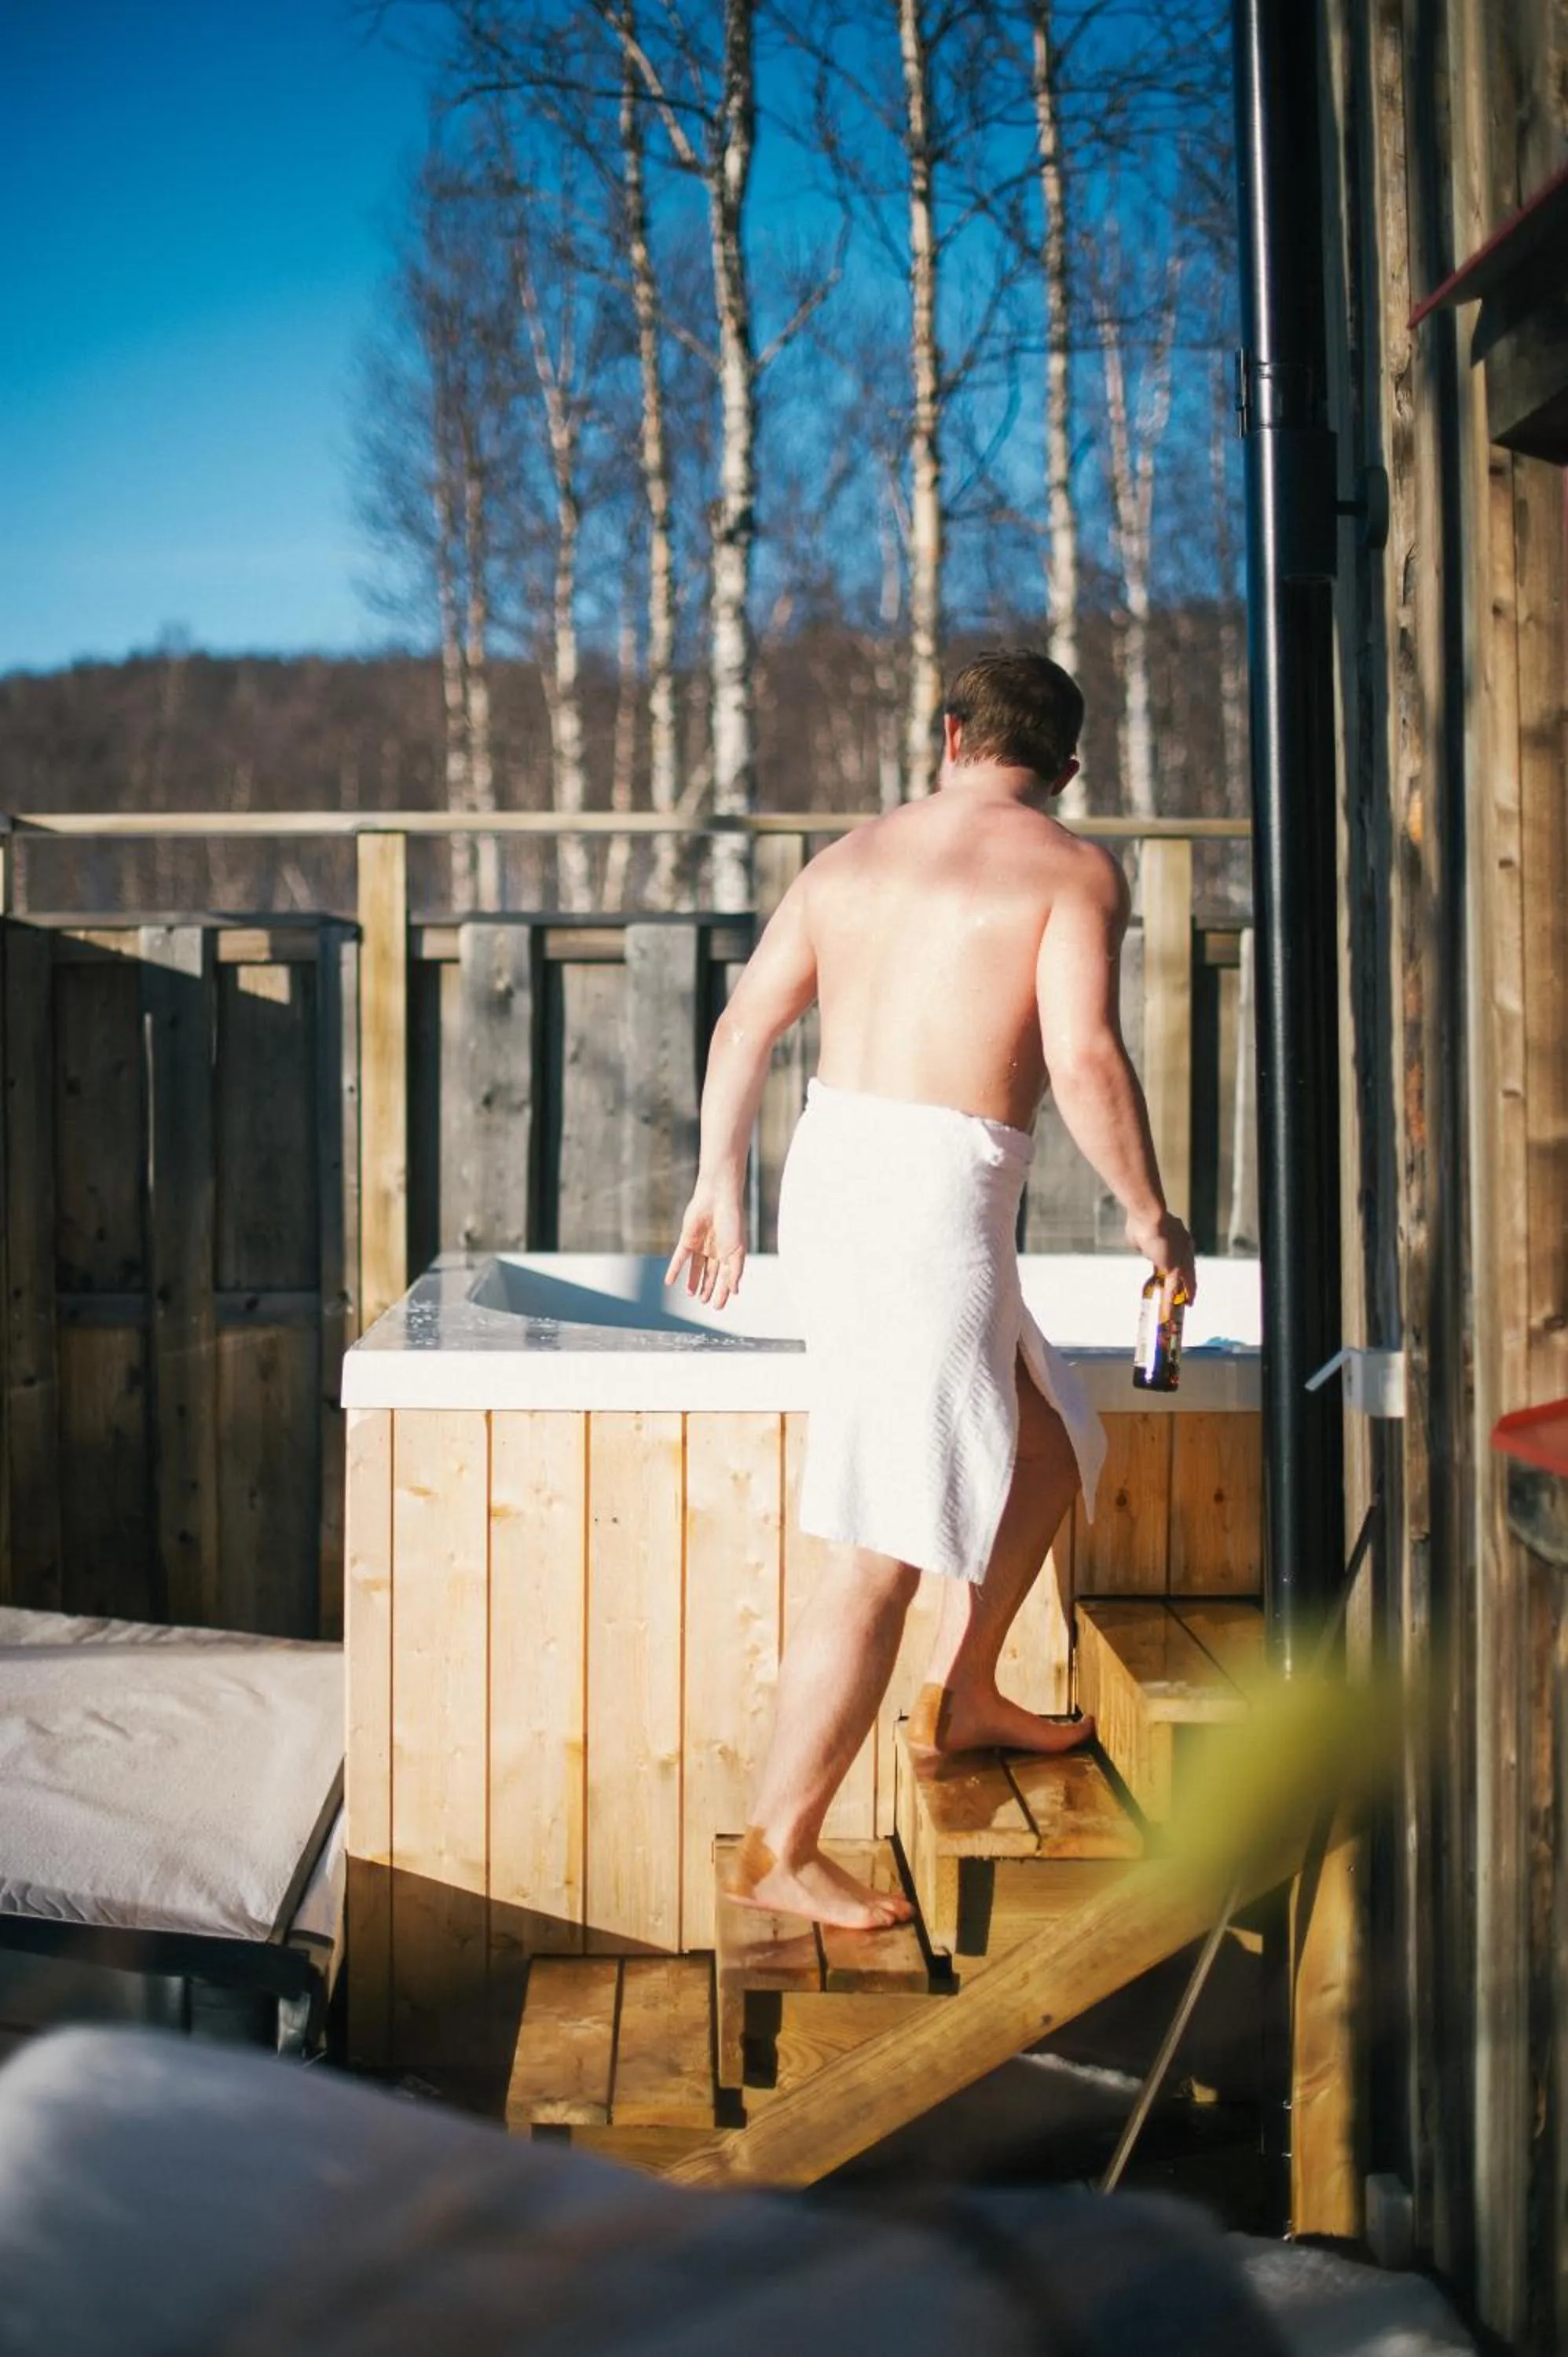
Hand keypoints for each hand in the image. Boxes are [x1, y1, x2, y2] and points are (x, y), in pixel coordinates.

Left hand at [666, 1181, 746, 1308]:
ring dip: (694, 1281)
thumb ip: (735, 1272)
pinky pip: (680, 1258)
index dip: (722, 1292)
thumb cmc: (732, 1221)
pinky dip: (674, 1270)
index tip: (718, 1306)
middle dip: (708, 1288)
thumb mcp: (737, 1250)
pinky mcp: (687, 1240)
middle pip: (711, 1274)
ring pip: (696, 1268)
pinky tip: (669, 1282)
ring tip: (691, 1295)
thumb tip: (734, 1292)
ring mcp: (700, 1245)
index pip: (726, 1277)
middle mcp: (715, 1250)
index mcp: (730, 1252)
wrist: (718, 1198)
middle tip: (705, 1302)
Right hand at [1126, 1209, 1196, 1304]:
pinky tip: (1169, 1313)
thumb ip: (1145, 1245)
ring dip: (1183, 1297)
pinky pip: (1172, 1289)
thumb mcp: (1142, 1236)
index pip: (1182, 1258)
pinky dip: (1169, 1302)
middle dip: (1188, 1286)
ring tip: (1184, 1308)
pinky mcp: (1175, 1269)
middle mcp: (1184, 1248)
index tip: (1182, 1278)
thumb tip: (1142, 1249)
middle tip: (1189, 1298)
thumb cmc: (1141, 1221)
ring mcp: (1181, 1259)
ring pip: (1183, 1282)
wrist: (1148, 1216)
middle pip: (1188, 1272)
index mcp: (1178, 1237)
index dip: (1183, 1270)